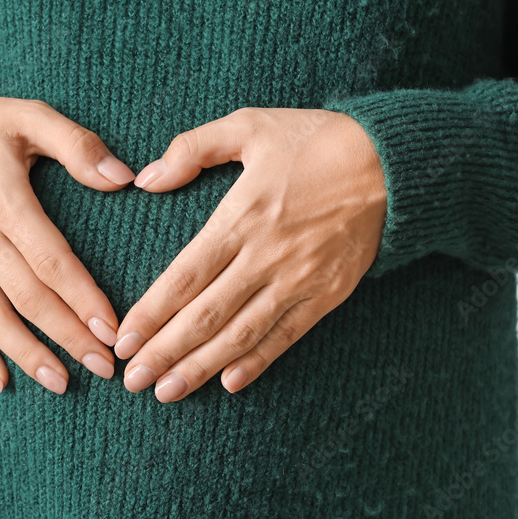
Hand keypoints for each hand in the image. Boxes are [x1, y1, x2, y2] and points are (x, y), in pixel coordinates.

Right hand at [0, 85, 135, 393]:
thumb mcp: (28, 115)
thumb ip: (76, 144)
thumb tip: (124, 179)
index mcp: (3, 198)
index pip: (49, 259)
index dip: (81, 297)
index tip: (112, 328)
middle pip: (26, 297)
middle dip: (66, 336)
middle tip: (104, 367)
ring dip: (25, 354)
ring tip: (61, 384)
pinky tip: (0, 380)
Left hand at [114, 107, 386, 401]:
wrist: (394, 161)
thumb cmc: (314, 140)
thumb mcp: (249, 125)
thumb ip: (192, 148)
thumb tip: (145, 178)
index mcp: (241, 218)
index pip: (185, 277)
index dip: (151, 313)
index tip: (123, 340)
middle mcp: (265, 256)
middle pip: (205, 315)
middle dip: (164, 352)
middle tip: (133, 381)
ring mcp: (298, 280)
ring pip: (241, 334)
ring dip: (201, 366)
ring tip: (167, 392)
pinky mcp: (327, 294)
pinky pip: (287, 335)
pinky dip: (258, 361)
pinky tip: (230, 384)